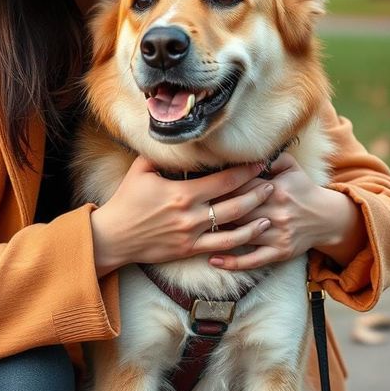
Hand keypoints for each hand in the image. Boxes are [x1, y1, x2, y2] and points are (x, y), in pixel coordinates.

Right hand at [89, 156, 274, 274]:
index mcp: (182, 192)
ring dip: (256, 218)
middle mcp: (192, 214)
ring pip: (234, 227)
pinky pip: (222, 247)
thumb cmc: (126, 201)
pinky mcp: (191, 250)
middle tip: (273, 183)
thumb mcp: (140, 170)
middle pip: (235, 203)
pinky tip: (254, 234)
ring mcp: (193, 234)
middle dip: (257, 192)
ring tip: (271, 210)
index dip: (244, 171)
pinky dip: (241, 240)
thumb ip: (160, 156)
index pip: (222, 180)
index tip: (258, 163)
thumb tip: (175, 140)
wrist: (116, 235)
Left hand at [206, 152, 359, 271]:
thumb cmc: (302, 188)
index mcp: (275, 189)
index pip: (240, 186)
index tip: (197, 186)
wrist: (327, 218)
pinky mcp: (280, 252)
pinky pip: (254, 260)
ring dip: (218, 234)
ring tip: (192, 232)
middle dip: (212, 210)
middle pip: (237, 210)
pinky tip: (213, 260)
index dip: (218, 186)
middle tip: (187, 210)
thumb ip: (269, 156)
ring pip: (242, 235)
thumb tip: (248, 151)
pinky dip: (233, 262)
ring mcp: (277, 234)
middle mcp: (275, 212)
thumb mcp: (290, 166)